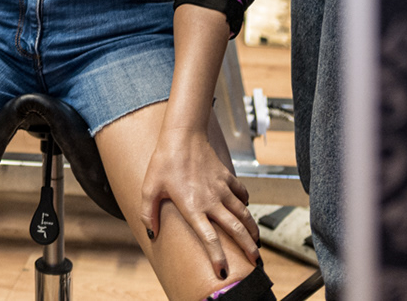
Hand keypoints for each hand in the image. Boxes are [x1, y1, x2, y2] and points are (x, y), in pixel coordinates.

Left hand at [138, 128, 258, 277]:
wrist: (182, 135)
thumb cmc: (164, 161)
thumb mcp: (150, 188)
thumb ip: (149, 213)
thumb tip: (152, 233)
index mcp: (193, 207)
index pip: (208, 238)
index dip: (217, 256)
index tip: (222, 271)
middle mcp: (212, 201)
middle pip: (235, 229)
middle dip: (248, 247)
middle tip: (256, 261)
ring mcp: (222, 189)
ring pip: (244, 214)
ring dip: (252, 229)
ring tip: (257, 242)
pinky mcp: (227, 177)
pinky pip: (242, 194)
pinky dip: (246, 203)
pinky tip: (246, 209)